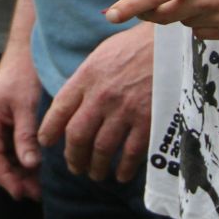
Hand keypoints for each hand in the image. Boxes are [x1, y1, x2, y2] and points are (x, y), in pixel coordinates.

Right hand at [0, 46, 43, 198]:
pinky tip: (40, 170)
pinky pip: (12, 150)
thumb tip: (30, 166)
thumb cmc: (24, 73)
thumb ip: (26, 135)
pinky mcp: (8, 125)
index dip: (6, 178)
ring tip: (41, 186)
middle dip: (13, 180)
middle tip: (36, 194)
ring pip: (4, 159)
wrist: (27, 51)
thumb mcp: (26, 105)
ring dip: (20, 173)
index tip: (23, 193)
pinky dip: (24, 162)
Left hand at [36, 23, 153, 181]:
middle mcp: (102, 95)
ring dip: (96, 167)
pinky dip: (124, 168)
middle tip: (74, 166)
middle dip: (73, 157)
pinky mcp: (148, 120)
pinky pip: (130, 153)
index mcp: (87, 76)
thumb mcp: (102, 55)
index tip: (46, 142)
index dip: (48, 130)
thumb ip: (85, 80)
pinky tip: (121, 175)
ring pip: (101, 149)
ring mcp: (125, 109)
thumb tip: (71, 106)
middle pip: (77, 136)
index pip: (59, 110)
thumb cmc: (135, 47)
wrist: (172, 43)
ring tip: (95, 174)